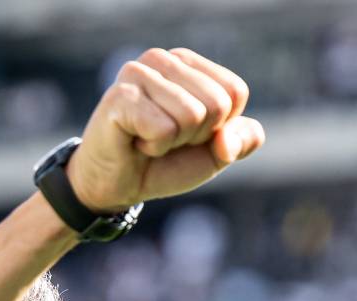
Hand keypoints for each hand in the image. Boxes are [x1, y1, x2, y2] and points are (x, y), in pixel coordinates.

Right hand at [64, 48, 264, 213]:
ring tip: (148, 139)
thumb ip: (241, 140)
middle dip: (197, 135)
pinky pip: (164, 130)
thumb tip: (226, 139)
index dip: (218, 127)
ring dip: (173, 142)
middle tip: (165, 138)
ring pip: (193, 116)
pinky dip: (154, 147)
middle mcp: (161, 59)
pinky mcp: (120, 96)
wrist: (115, 186)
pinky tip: (134, 142)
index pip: (235, 92)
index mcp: (187, 63)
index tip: (187, 133)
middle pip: (217, 103)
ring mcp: (138, 73)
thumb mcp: (214, 153)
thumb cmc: (163, 162)